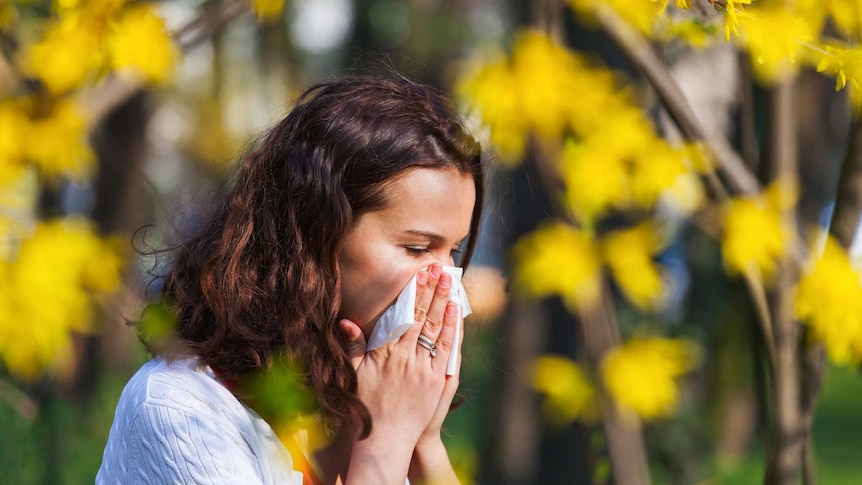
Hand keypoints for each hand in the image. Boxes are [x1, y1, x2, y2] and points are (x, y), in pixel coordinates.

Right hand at [339, 264, 460, 483]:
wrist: (385, 438)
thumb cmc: (367, 405)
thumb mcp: (354, 374)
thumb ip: (353, 346)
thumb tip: (346, 322)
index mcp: (385, 353)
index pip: (402, 315)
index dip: (413, 293)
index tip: (419, 274)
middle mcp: (405, 358)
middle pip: (422, 316)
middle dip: (431, 290)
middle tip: (439, 269)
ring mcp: (423, 369)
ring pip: (436, 329)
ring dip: (444, 303)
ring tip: (450, 282)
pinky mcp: (437, 381)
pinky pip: (446, 349)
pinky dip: (451, 329)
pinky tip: (455, 311)